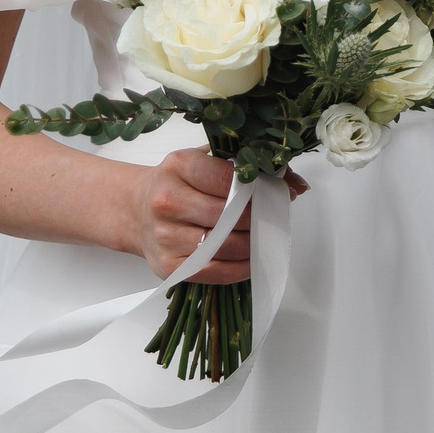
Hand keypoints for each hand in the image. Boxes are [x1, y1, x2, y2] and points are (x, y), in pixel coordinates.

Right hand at [122, 150, 306, 283]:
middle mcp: (167, 201)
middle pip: (229, 215)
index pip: (229, 179)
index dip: (257, 187)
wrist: (135, 209)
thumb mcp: (209, 160)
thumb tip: (297, 185)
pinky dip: (240, 268)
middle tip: (272, 216)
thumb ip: (252, 165)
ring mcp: (165, 236)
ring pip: (225, 245)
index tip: (272, 191)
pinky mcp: (167, 266)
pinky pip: (214, 272)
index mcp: (179, 165)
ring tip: (262, 235)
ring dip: (252, 243)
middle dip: (258, 217)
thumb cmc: (179, 182)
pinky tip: (251, 259)